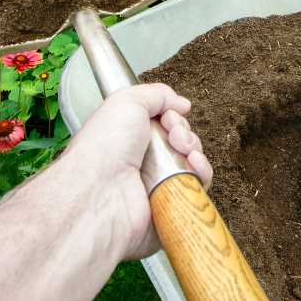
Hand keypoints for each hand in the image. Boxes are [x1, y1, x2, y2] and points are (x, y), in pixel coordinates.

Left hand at [61, 83, 212, 259]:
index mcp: (130, 138)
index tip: (169, 118)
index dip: (173, 117)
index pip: (165, 124)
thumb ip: (157, 95)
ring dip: (195, 152)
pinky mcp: (170, 206)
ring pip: (192, 164)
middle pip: (182, 142)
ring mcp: (157, 185)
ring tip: (184, 152)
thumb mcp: (127, 101)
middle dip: (184, 134)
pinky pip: (196, 189)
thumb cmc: (104, 147)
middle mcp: (143, 161)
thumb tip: (182, 104)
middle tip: (173, 137)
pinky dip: (200, 174)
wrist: (99, 193)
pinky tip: (192, 167)